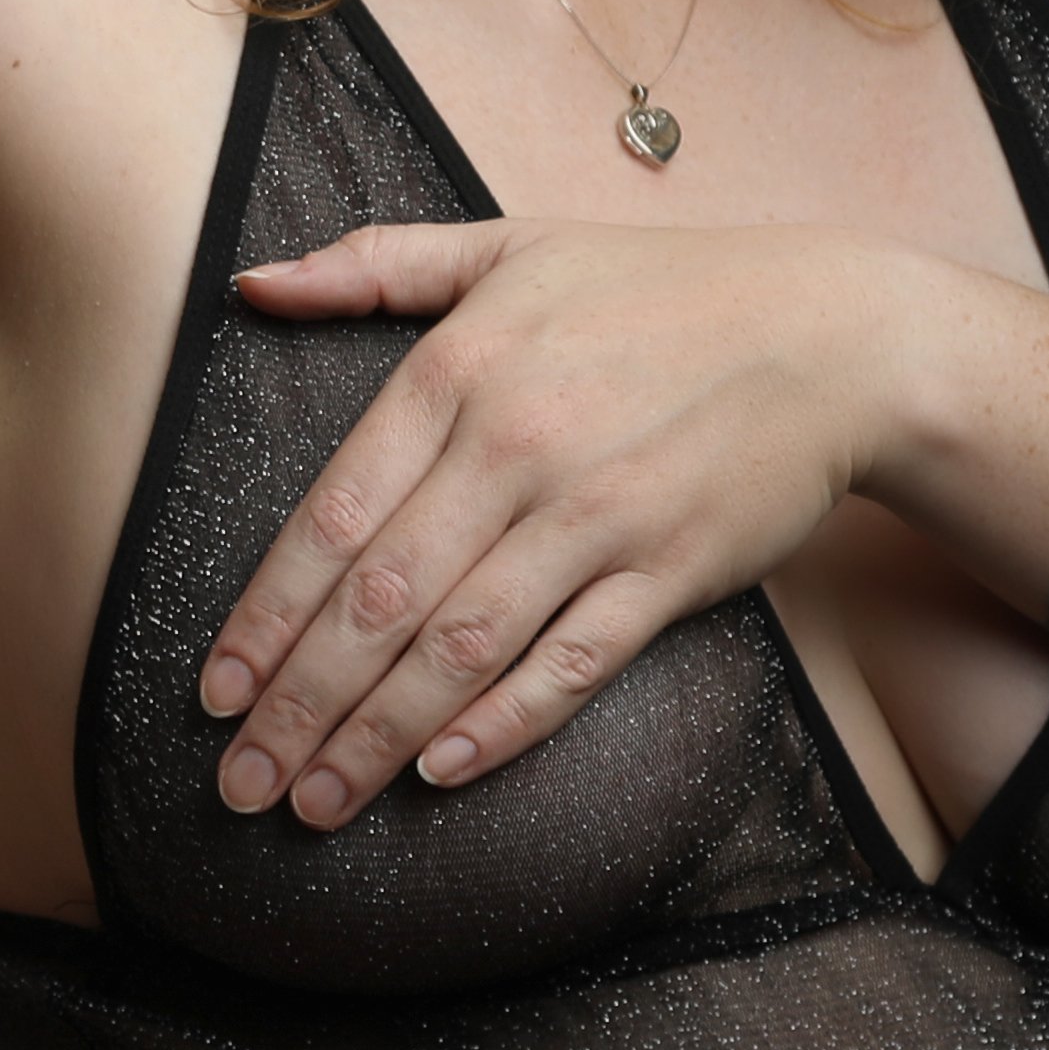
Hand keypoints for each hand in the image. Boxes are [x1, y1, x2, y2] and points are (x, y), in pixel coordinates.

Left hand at [200, 220, 954, 818]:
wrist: (836, 334)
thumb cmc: (661, 288)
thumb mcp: (509, 246)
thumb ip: (373, 265)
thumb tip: (250, 282)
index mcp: (457, 372)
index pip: (331, 517)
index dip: (264, 616)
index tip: (212, 693)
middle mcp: (515, 448)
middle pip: (379, 600)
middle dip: (297, 704)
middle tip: (241, 785)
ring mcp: (596, 515)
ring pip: (460, 646)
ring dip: (375, 736)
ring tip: (314, 803)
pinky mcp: (671, 570)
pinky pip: (571, 663)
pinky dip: (503, 724)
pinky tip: (439, 774)